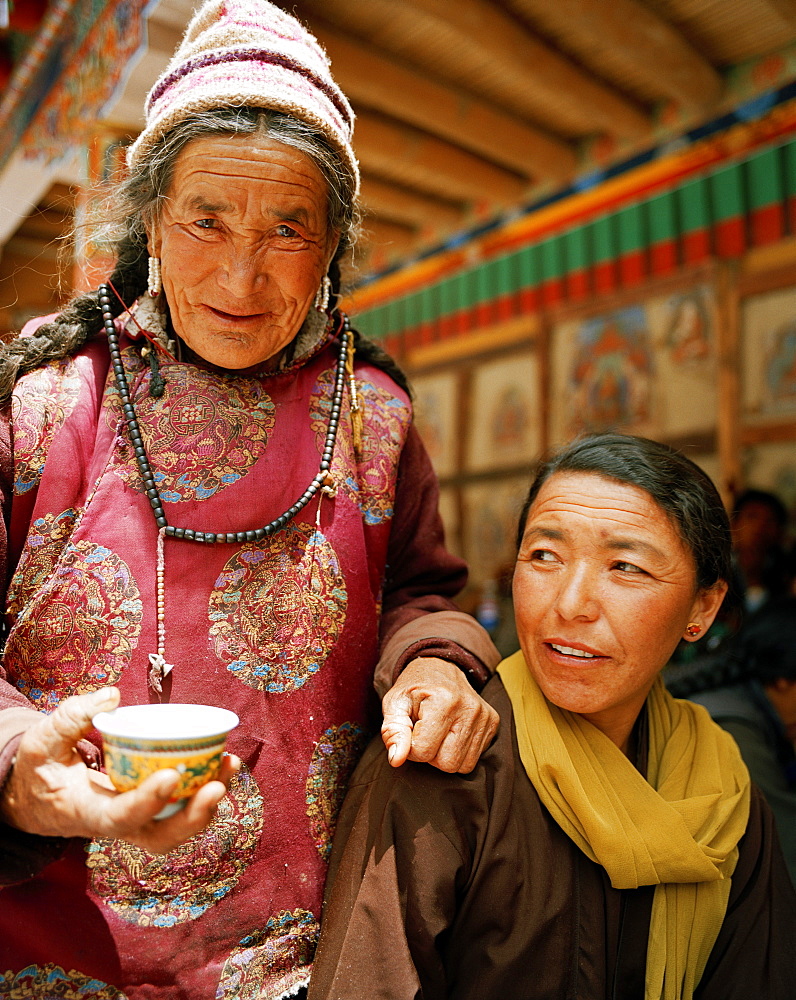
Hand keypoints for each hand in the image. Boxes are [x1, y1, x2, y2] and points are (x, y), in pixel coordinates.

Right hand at [0, 687, 239, 853]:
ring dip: (208, 802)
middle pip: (159, 836)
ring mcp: (137, 821)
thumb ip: (72, 718)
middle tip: (217, 785)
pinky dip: (206, 789)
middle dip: (192, 816)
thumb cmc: (42, 767)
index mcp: (86, 811)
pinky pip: (182, 809)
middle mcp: (116, 824)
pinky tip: (224, 763)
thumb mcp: (43, 740)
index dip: (145, 803)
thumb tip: (111, 697)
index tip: (169, 777)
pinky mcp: (151, 810)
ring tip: (230, 765)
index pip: (118, 818)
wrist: (39, 796)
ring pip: (177, 827)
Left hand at [381, 657, 497, 772]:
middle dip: (430, 754)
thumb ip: (392, 732)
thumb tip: (396, 760)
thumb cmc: (414, 688)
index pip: (423, 751)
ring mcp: (485, 716)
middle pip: (447, 764)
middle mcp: (469, 708)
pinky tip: (451, 733)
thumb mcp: (394, 703)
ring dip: (445, 755)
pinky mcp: (492, 723)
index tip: (410, 731)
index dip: (410, 747)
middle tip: (424, 733)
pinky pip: (473, 759)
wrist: (440, 667)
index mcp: (443, 700)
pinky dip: (459, 752)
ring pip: (462, 766)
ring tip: (438, 733)